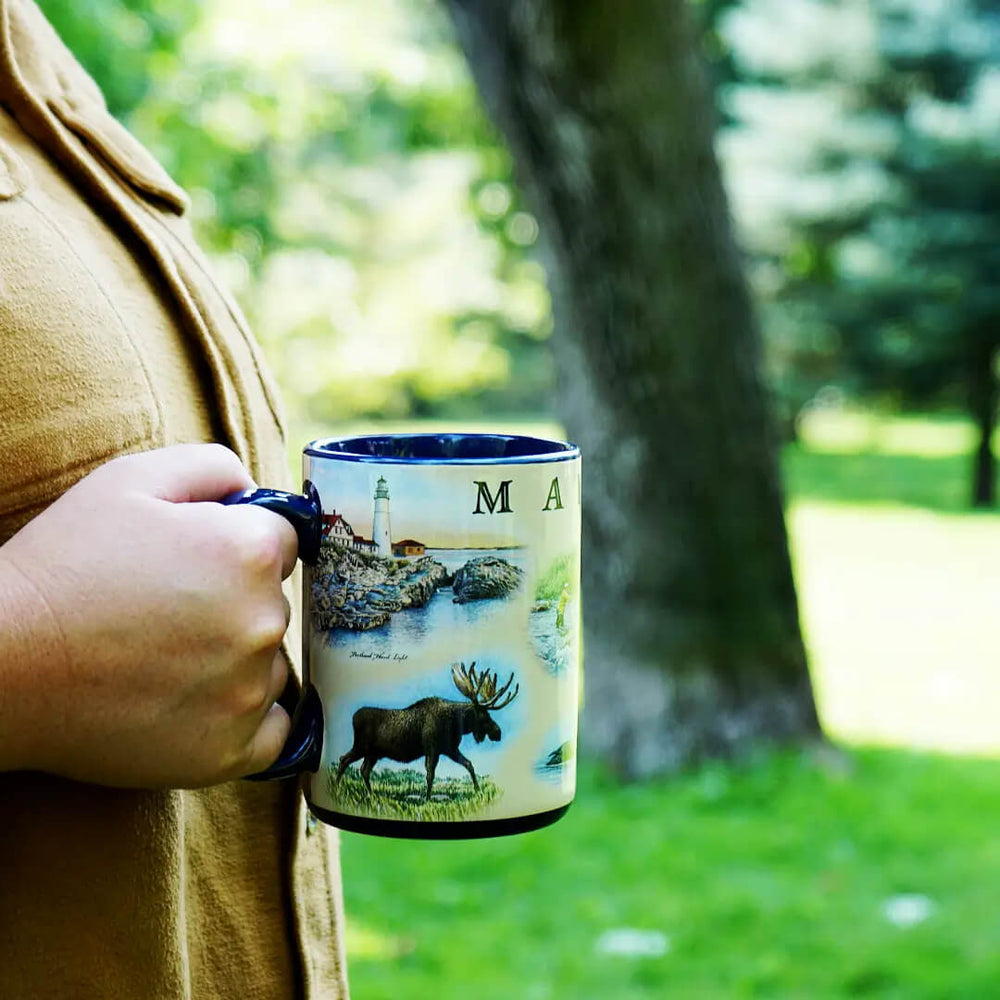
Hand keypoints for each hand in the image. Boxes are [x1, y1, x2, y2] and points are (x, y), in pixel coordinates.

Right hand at [0, 444, 298, 787]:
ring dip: (237, 661)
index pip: (285, 542)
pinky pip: (273, 730)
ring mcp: (249, 691)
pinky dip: (246, 720)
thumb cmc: (64, 565)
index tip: (196, 562)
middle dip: (237, 603)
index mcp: (251, 552)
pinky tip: (197, 703)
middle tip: (168, 613)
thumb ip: (214, 468)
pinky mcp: (230, 752)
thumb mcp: (132, 479)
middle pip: (276, 605)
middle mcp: (264, 621)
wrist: (3, 664)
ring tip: (166, 660)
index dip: (239, 545)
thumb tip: (255, 491)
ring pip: (269, 665)